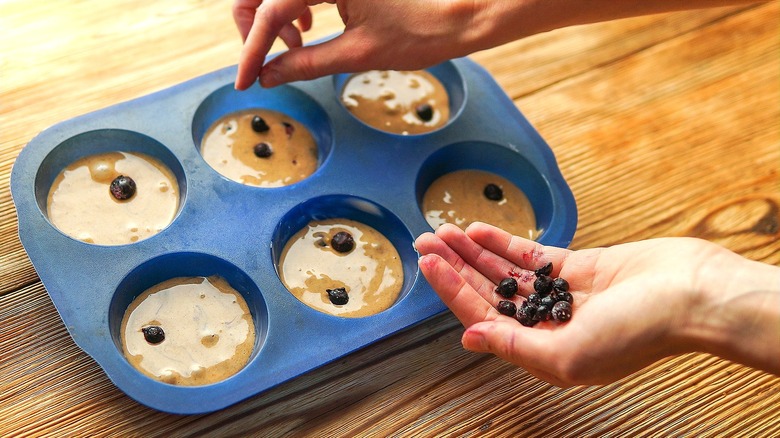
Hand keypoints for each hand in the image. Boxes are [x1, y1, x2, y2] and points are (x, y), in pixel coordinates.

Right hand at [233, 0, 480, 89]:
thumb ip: (306, 63)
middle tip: (264, 63)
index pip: (269, 10)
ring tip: (295, 47)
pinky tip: (308, 27)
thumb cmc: (420, 31)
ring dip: (274, 17)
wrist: (462, 14)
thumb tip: (269, 76)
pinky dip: (294, 7)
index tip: (245, 81)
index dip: (253, 50)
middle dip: (255, 27)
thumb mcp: (357, 53)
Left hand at [415, 222, 779, 385]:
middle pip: (488, 292)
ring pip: (506, 271)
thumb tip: (469, 337)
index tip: (428, 264)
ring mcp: (563, 295)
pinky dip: (506, 242)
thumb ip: (515, 346)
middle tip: (425, 243)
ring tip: (443, 231)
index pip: (483, 316)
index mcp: (543, 350)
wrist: (694, 295)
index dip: (452, 290)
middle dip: (455, 267)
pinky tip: (481, 230)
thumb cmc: (642, 332)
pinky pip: (533, 255)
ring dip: (474, 251)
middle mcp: (548, 324)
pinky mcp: (579, 269)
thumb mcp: (569, 353)